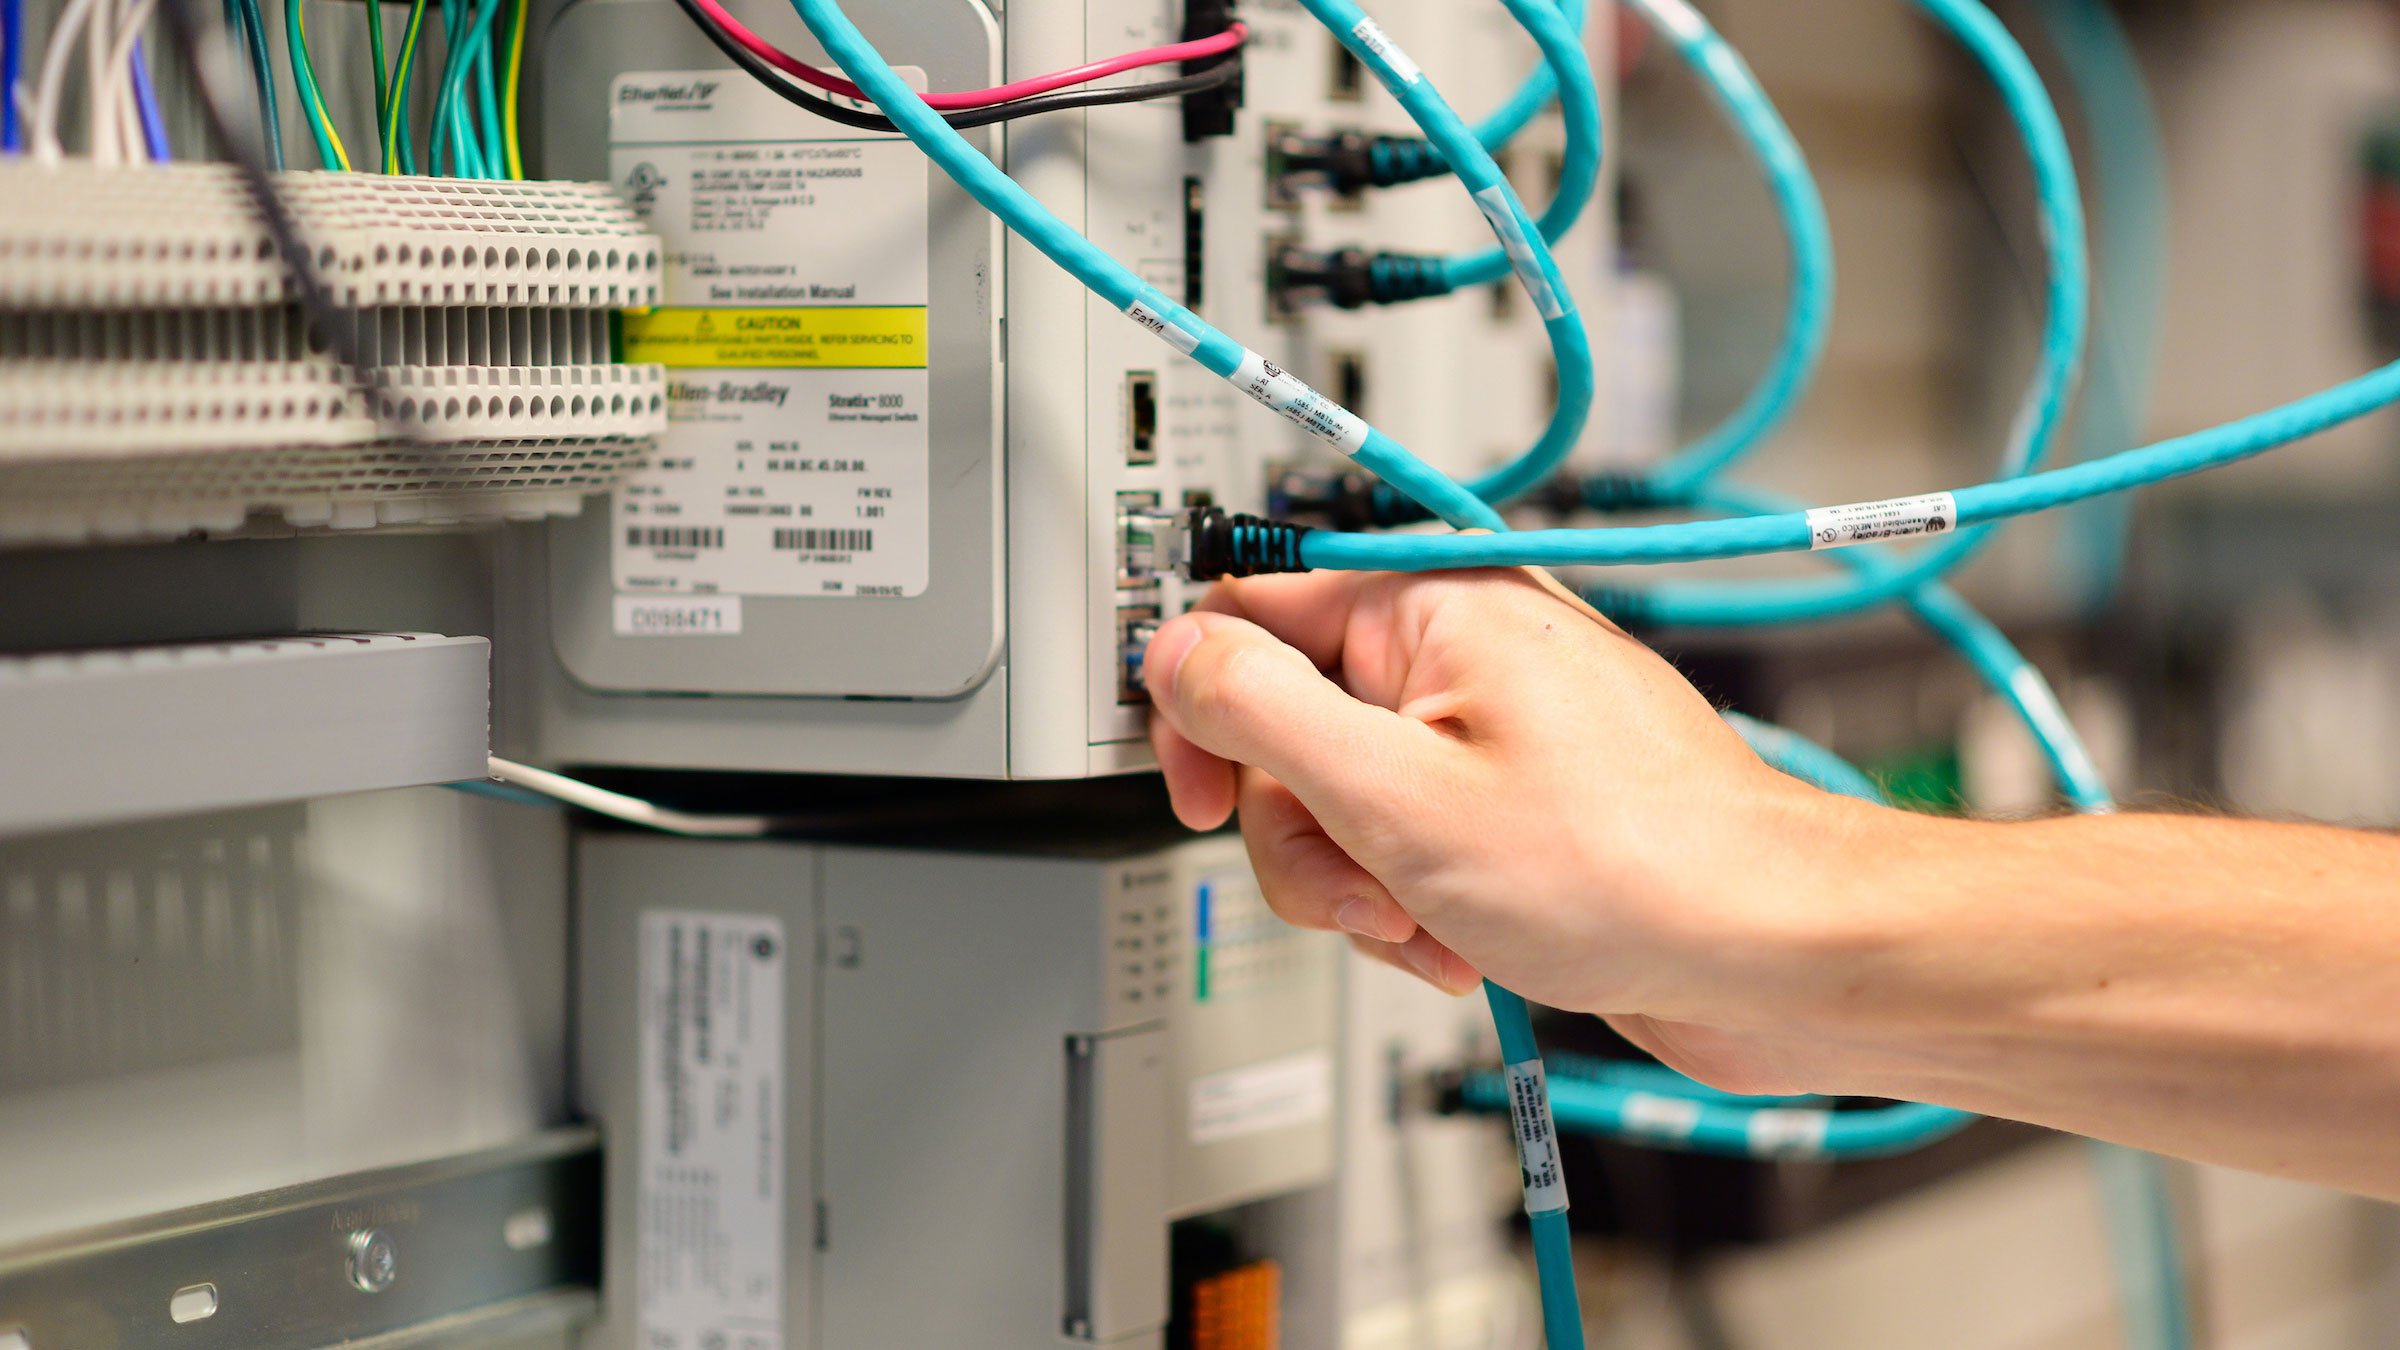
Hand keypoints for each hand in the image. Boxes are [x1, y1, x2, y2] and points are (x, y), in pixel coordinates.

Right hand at [1142, 567, 1876, 1094]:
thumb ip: (1261, 710)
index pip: (1250, 611)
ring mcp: (1491, 732)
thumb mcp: (1398, 793)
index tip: (1204, 789)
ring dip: (1362, 885)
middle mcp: (1462, 652)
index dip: (1204, 706)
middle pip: (1289, 728)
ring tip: (1431, 924)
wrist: (1774, 954)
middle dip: (1305, 832)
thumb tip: (1171, 653)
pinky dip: (1416, 904)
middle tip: (1361, 885)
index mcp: (1432, 605)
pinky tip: (1466, 943)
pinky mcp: (1517, 803)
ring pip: (1343, 801)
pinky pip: (1409, 844)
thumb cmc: (1634, 869)